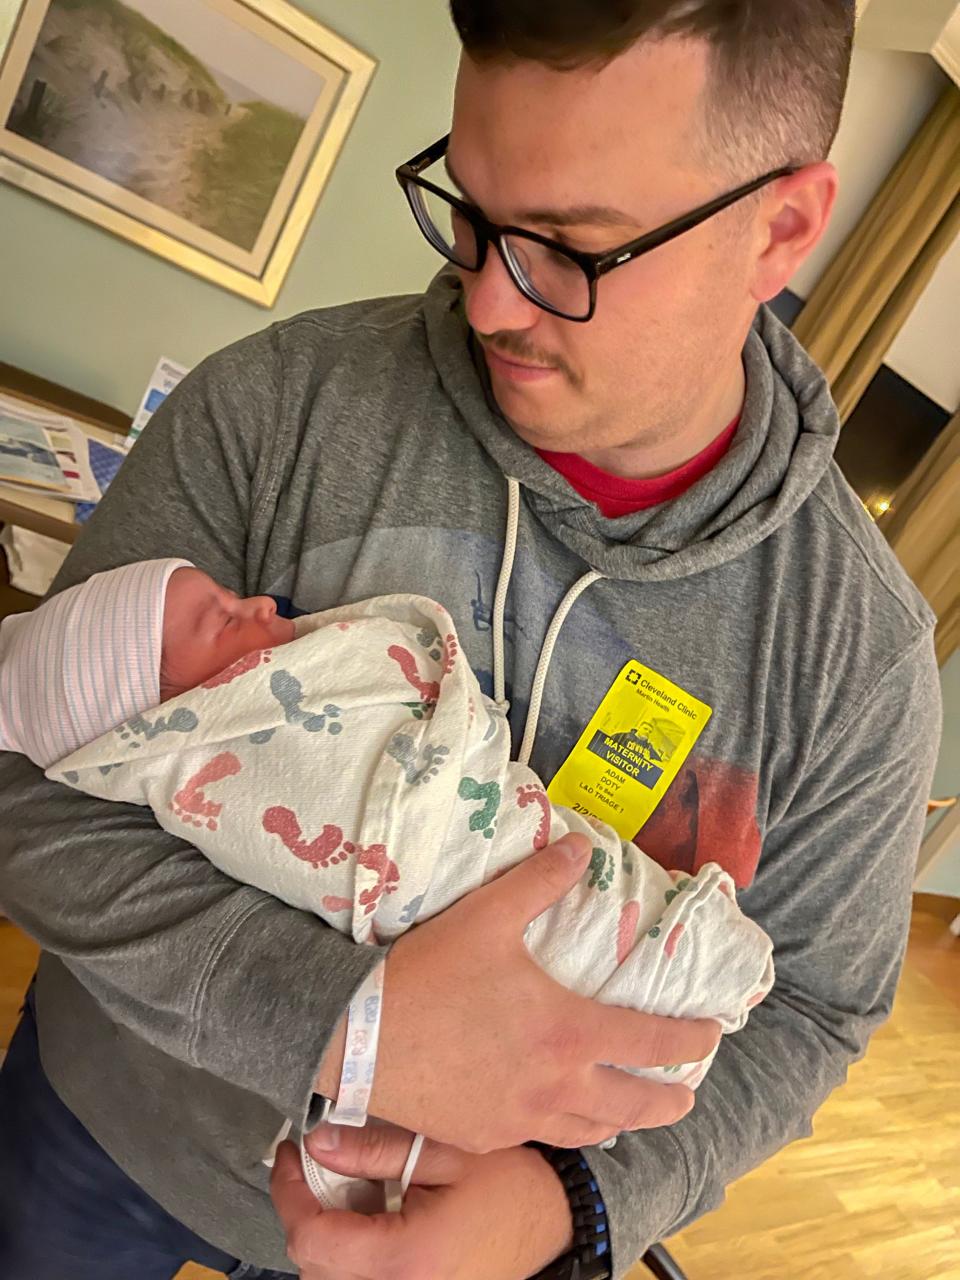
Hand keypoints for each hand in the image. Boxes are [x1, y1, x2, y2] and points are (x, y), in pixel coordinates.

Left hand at [271, 1121, 573, 1279]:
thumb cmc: (509, 1180)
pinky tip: (366, 1218)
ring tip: (342, 1189)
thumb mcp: (443, 1150)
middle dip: (303, 1211)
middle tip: (313, 1165)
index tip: (289, 1154)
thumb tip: (316, 1142)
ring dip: (322, 1237)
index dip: (289, 1194)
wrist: (556, 1219)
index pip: (313, 1238)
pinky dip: (347, 1255)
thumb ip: (376, 1150)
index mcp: (405, 1258)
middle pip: (313, 1266)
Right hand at [319, 833, 719, 1153]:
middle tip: (687, 1094)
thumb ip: (541, 880)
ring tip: (631, 1111)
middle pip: (635, 1106)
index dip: (691, 1040)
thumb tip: (581, 847)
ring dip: (622, 1121)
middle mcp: (556, 1086)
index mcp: (570, 1032)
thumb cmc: (428, 974)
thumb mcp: (488, 915)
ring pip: (590, 1132)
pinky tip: (557, 1116)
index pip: (653, 1042)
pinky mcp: (484, 1137)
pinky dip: (565, 1129)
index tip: (712, 1035)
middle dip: (670, 1100)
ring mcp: (520, 1119)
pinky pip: (539, 1139)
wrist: (357, 1036)